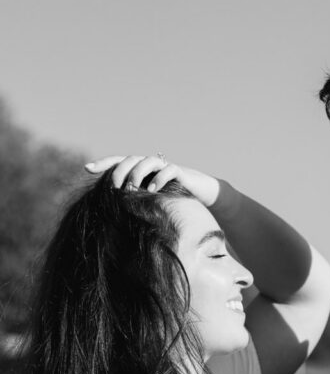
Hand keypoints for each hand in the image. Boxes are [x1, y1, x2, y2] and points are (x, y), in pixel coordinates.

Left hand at [85, 155, 220, 206]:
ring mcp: (164, 167)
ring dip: (137, 173)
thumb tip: (110, 214)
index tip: (86, 168)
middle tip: (115, 187)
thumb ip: (133, 202)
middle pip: (130, 159)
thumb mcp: (149, 202)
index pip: (117, 162)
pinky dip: (159, 178)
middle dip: (120, 172)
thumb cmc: (170, 200)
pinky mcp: (179, 172)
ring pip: (147, 161)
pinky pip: (168, 170)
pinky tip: (153, 189)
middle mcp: (149, 165)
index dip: (102, 163)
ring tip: (133, 189)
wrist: (199, 195)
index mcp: (139, 170)